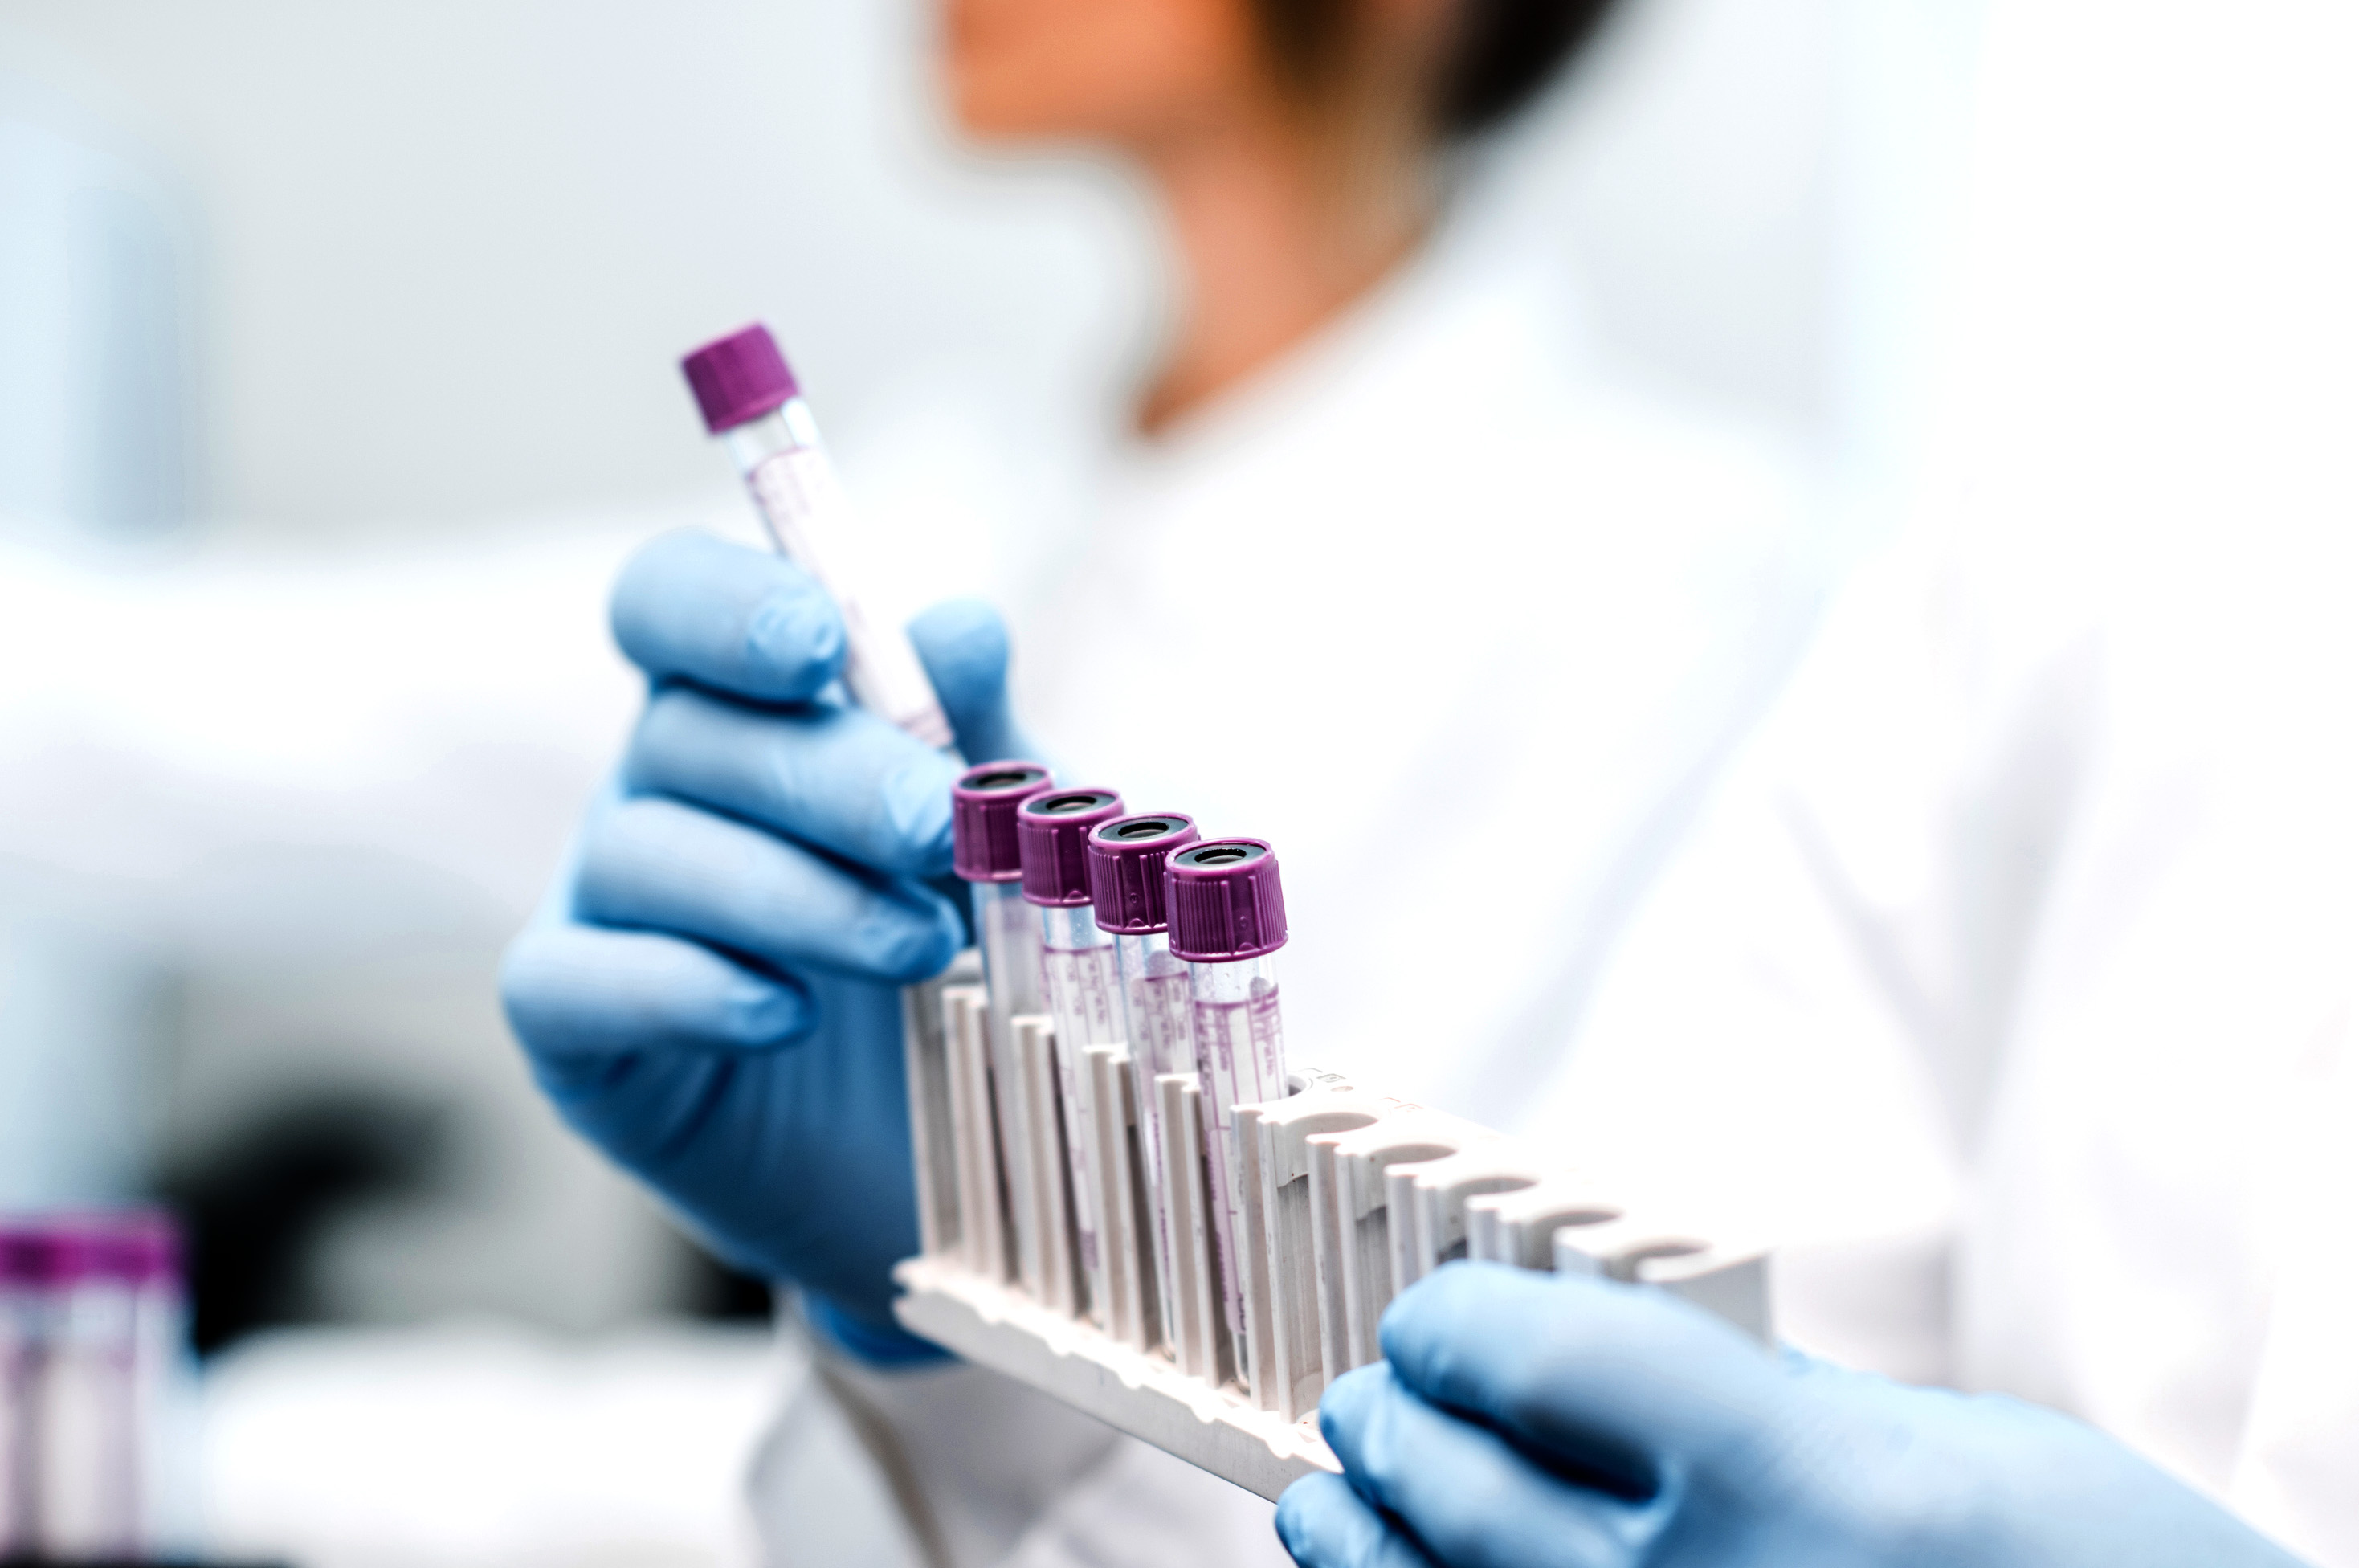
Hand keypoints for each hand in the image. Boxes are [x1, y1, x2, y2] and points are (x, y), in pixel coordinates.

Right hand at [500, 530, 1028, 1344]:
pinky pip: (575, 983)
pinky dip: (684, 989)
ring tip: (921, 948)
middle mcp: (654, 785)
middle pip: (684, 730)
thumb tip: (961, 622)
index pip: (671, 598)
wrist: (953, 1153)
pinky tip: (786, 1014)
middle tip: (935, 831)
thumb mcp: (999, 839)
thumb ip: (978, 735)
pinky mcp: (575, 1034)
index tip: (820, 645)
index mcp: (742, 703)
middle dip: (822, 775)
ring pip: (642, 853)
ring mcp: (599, 905)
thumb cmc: (970, 955)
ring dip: (790, 892)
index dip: (726, 605)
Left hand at [1277, 1262, 2305, 1567]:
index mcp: (1796, 1481)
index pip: (1533, 1356)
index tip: (1433, 1315)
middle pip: (1457, 1482)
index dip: (1453, 1320)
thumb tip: (1601, 1361)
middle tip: (1375, 1398)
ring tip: (1335, 1502)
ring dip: (1359, 1544)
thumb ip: (1753, 1398)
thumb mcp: (1940, 1443)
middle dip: (1393, 1420)